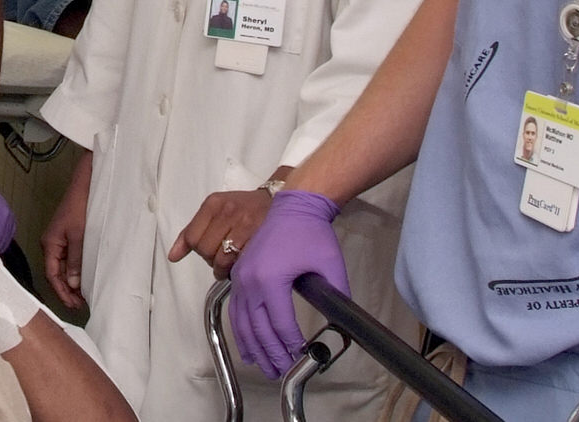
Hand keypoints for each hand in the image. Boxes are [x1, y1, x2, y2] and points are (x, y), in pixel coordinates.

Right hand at [42, 152, 90, 308]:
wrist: (85, 185)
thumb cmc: (80, 207)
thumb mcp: (79, 237)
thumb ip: (76, 261)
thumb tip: (73, 285)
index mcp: (50, 244)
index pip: (52, 275)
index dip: (61, 292)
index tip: (73, 305)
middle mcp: (51, 244)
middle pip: (55, 273)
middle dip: (66, 291)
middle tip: (80, 306)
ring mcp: (59, 241)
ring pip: (62, 268)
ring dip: (71, 282)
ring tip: (82, 297)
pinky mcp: (68, 237)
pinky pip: (68, 259)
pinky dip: (75, 271)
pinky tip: (83, 279)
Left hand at [169, 188, 274, 278]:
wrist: (277, 200)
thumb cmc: (242, 208)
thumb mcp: (214, 211)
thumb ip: (191, 232)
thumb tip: (173, 256)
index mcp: (212, 204)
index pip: (192, 237)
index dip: (197, 251)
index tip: (206, 253)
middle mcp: (227, 211)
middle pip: (206, 250)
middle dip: (210, 260)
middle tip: (220, 260)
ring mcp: (244, 223)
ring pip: (222, 258)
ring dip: (223, 268)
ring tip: (229, 266)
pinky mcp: (260, 236)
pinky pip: (240, 260)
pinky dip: (238, 267)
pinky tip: (241, 264)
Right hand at [229, 190, 346, 379]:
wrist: (294, 206)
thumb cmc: (311, 232)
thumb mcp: (330, 266)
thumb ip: (336, 296)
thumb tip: (343, 323)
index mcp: (272, 280)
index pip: (282, 325)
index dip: (292, 346)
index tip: (302, 357)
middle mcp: (251, 281)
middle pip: (259, 329)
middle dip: (271, 354)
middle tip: (281, 372)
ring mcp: (241, 278)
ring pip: (242, 323)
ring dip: (252, 347)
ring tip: (262, 366)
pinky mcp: (239, 274)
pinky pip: (235, 308)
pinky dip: (239, 329)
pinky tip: (246, 344)